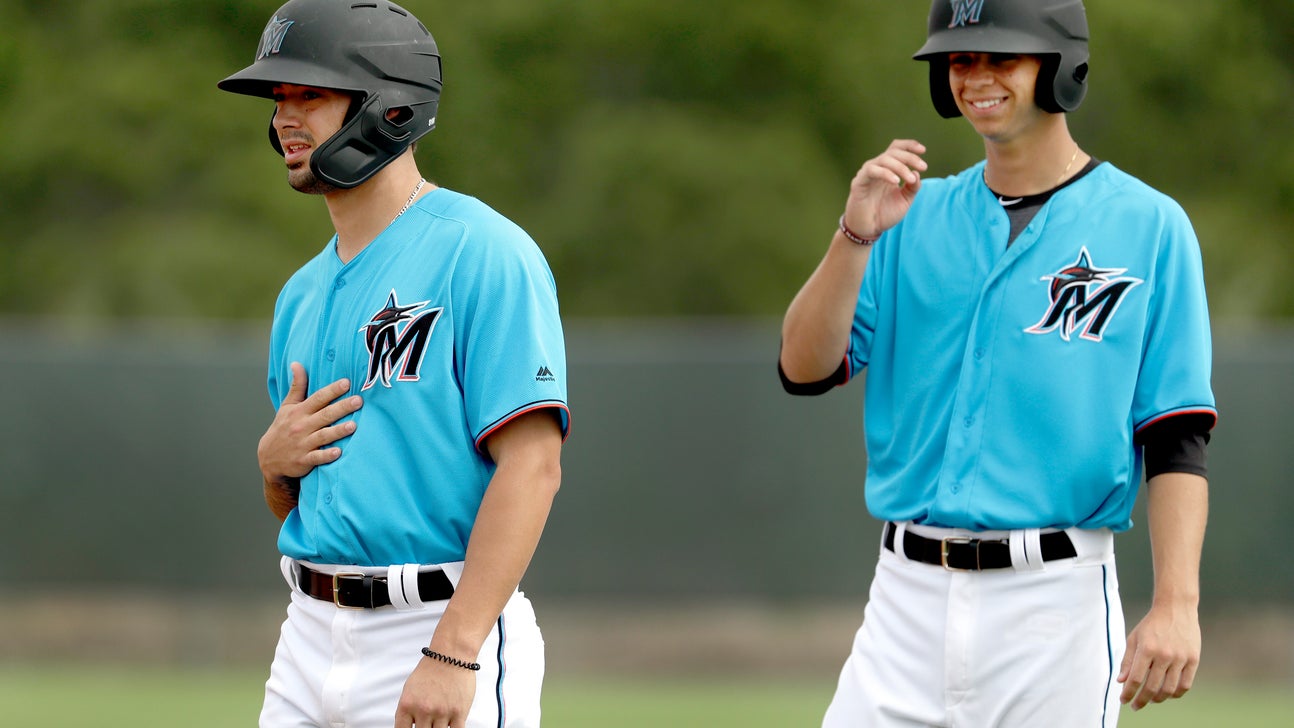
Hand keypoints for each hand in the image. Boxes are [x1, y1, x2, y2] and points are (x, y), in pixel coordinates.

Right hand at [257, 362, 361, 515]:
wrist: (268, 458)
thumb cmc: (283, 428)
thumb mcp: (287, 406)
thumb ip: (296, 386)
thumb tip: (297, 363)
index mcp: (299, 411)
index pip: (318, 398)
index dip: (332, 390)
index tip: (346, 383)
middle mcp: (302, 426)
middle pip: (324, 415)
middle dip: (342, 407)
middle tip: (359, 401)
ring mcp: (303, 443)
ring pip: (323, 435)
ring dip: (337, 431)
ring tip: (353, 426)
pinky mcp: (304, 460)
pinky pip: (316, 457)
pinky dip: (326, 455)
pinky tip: (338, 452)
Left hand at [394, 657, 476, 727]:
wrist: (451, 655)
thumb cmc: (430, 671)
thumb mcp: (409, 689)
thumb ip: (407, 711)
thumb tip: (409, 727)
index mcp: (407, 704)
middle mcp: (423, 710)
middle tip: (429, 723)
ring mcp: (441, 712)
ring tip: (439, 721)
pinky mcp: (459, 712)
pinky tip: (450, 724)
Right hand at [841, 139, 927, 239]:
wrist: (869, 230)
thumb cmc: (885, 214)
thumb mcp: (905, 200)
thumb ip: (913, 186)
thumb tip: (917, 172)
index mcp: (888, 169)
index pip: (897, 149)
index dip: (909, 145)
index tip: (923, 151)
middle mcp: (877, 168)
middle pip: (893, 152)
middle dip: (910, 157)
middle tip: (923, 167)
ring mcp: (867, 174)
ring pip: (884, 159)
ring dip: (900, 167)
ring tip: (910, 179)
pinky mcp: (859, 182)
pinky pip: (872, 170)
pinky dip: (885, 173)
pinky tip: (896, 182)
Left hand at [1118, 600, 1200, 710]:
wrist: (1176, 608)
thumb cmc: (1151, 624)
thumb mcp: (1134, 638)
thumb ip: (1127, 660)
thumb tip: (1121, 682)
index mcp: (1147, 649)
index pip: (1136, 679)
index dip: (1129, 693)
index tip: (1124, 701)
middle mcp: (1164, 655)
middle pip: (1152, 687)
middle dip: (1142, 700)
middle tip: (1135, 705)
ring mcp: (1181, 658)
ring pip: (1169, 689)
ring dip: (1158, 699)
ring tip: (1150, 700)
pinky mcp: (1194, 659)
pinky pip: (1185, 685)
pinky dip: (1176, 694)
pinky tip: (1168, 694)